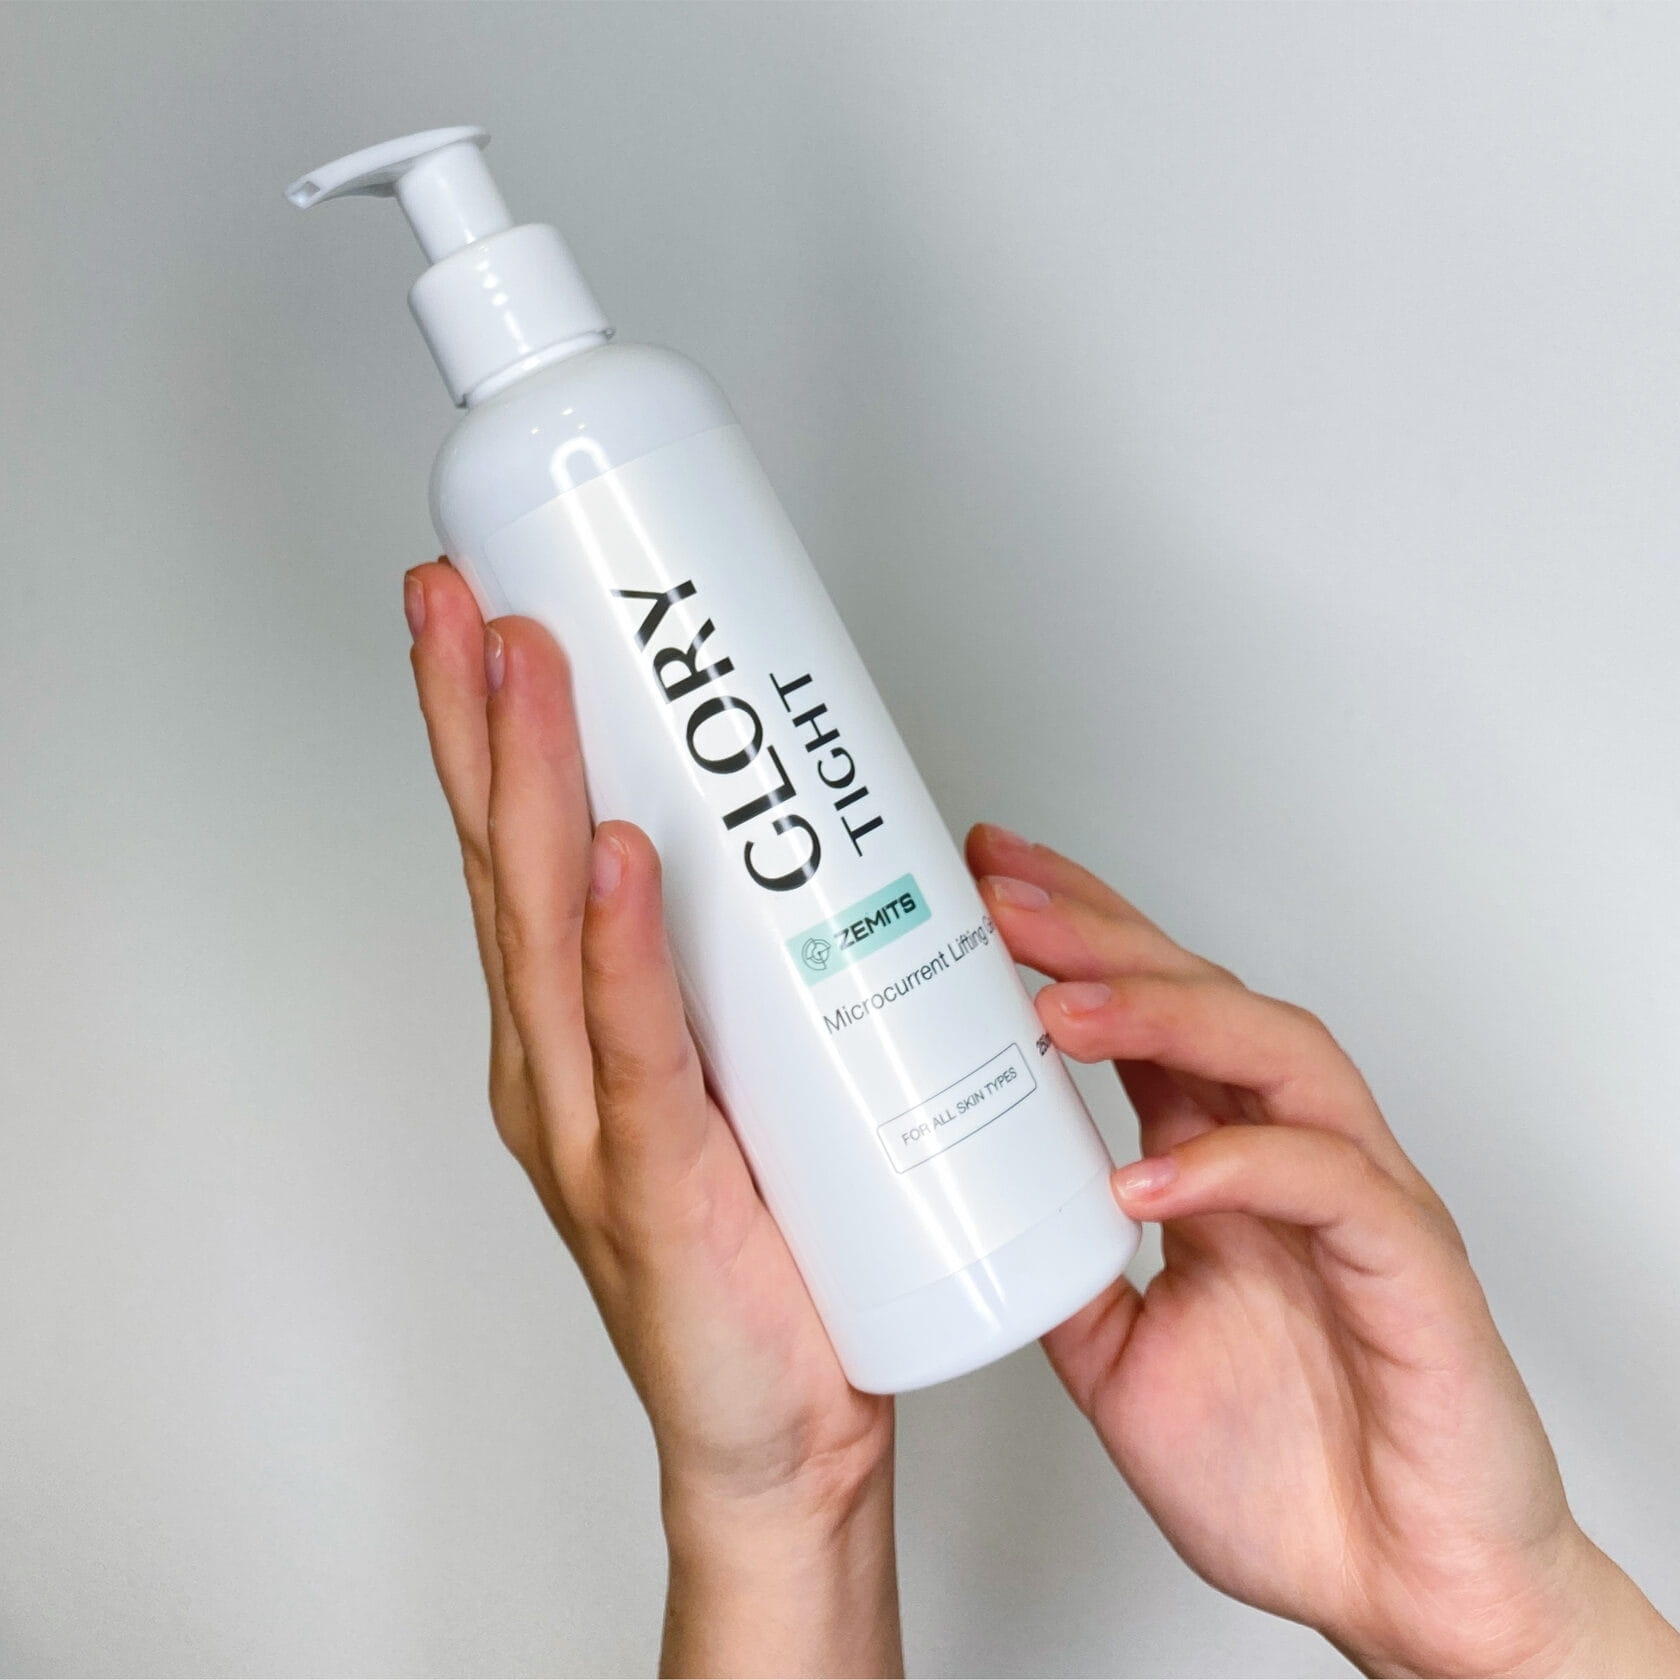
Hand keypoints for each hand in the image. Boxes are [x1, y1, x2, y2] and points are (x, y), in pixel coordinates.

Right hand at [404, 562, 901, 1678]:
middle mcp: (559, 1061)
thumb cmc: (768, 1245)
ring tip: (532, 667)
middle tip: (469, 592)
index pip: (524, 850)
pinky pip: (637, 1047)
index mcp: (579, 1028)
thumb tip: (801, 842)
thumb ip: (738, 966)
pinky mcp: (655, 1184)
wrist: (787, 1427)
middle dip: (484, 718)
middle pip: (506, 860)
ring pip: (548, 928)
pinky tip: (608, 857)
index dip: (497, 729)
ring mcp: (593, 1121)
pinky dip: (619, 949)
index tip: (494, 608)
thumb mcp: (746, 1066)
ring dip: (537, 788)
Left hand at [969, 824, 1679, 1678]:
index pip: (1146, 1015)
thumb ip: (1066, 1275)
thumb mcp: (1122, 1360)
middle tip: (1001, 890)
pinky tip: (1146, 1177)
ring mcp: (1357, 1197)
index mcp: (1221, 1161)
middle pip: (1201, 997)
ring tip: (1058, 1004)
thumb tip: (974, 1214)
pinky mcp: (1411, 1265)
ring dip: (1165, 1017)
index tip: (982, 882)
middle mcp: (1289, 1153)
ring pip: (1274, 1052)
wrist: (1406, 1591)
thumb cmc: (1287, 1476)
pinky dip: (1235, 1166)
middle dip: (1099, 934)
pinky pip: (1329, 1184)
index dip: (1073, 939)